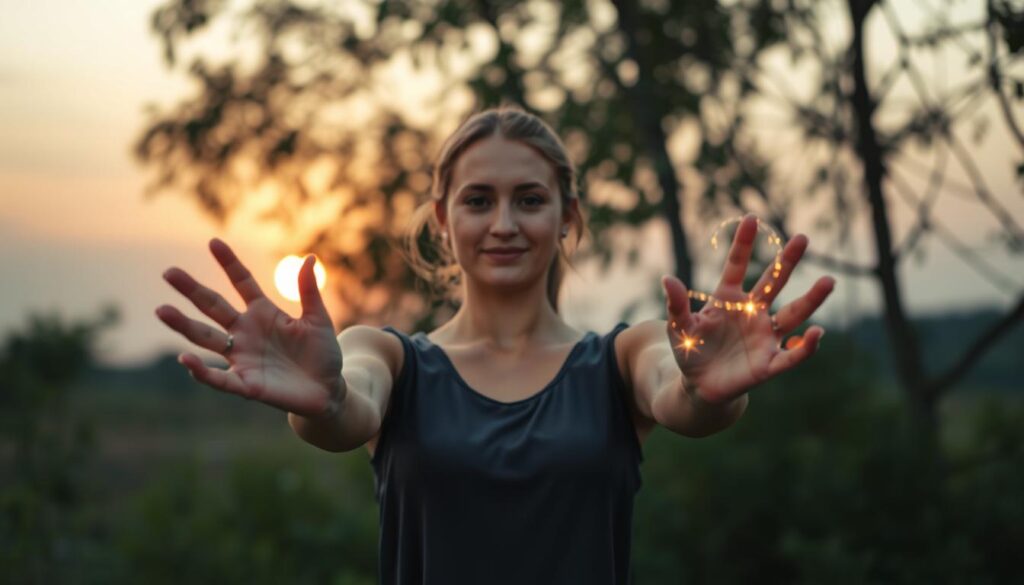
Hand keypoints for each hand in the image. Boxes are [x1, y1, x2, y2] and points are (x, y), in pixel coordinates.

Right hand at [155, 239, 342, 418]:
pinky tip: (185, 359)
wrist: (328, 391)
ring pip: (206, 338)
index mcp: (264, 313)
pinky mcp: (246, 384)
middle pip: (213, 307)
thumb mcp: (318, 320)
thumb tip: (310, 257)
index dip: (229, 264)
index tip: (213, 242)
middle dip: (192, 290)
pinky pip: (219, 378)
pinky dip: (202, 371)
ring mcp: (243, 357)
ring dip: (184, 325)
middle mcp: (246, 332)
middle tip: (169, 272)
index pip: (242, 282)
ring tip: (161, 310)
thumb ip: (309, 292)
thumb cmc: (323, 354)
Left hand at [661, 215, 834, 404]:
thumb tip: (667, 279)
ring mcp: (764, 337)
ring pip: (793, 314)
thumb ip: (676, 305)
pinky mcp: (769, 363)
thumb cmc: (690, 351)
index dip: (743, 244)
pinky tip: (817, 333)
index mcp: (728, 299)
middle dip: (787, 261)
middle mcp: (752, 313)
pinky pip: (792, 355)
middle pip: (773, 283)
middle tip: (803, 238)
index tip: (751, 218)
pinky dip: (806, 347)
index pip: (737, 266)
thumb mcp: (678, 328)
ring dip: (811, 299)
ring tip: (828, 280)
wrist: (698, 386)